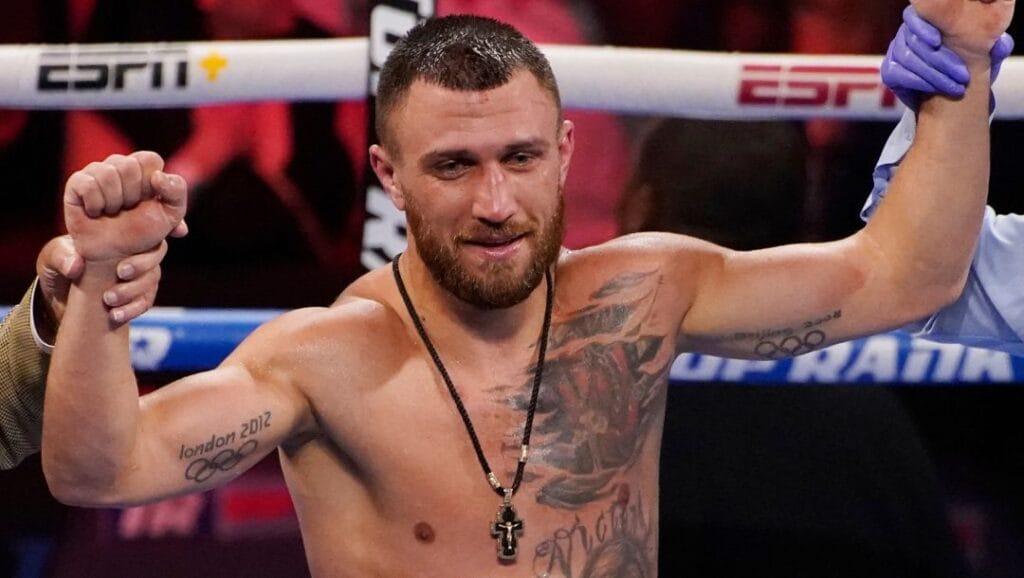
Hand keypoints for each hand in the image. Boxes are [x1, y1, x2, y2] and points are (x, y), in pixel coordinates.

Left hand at [36, 235, 169, 327]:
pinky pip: (146, 301)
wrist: (61, 297)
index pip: (151, 225)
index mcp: (119, 233)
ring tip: (109, 299)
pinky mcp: (137, 296)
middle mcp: (135, 251)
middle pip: (157, 252)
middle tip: (121, 272)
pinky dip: (133, 309)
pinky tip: (116, 315)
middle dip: (143, 263)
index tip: (179, 231)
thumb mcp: (52, 257)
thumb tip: (76, 266)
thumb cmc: (60, 266)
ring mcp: (139, 274)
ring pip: (153, 279)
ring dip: (134, 290)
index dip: (171, 224)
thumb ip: (60, 256)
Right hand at [64, 151, 187, 262]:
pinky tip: (96, 212)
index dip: (151, 184)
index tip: (149, 201)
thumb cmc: (144, 233)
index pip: (150, 159)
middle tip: (128, 210)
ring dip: (114, 202)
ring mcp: (96, 172)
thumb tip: (158, 176)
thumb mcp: (171, 214)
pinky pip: (88, 185)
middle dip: (133, 196)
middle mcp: (119, 165)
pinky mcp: (76, 183)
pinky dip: (95, 204)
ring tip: (112, 212)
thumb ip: (176, 191)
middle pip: (129, 166)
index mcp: (143, 168)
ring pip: (108, 174)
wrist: (116, 256)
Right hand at [882, 5, 1013, 108]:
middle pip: (914, 43)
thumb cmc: (967, 61)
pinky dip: (921, 83)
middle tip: (963, 76)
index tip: (937, 41)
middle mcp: (906, 32)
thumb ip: (991, 44)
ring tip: (956, 87)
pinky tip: (938, 88)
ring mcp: (895, 51)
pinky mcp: (889, 70)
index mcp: (925, 19)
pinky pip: (900, 75)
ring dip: (935, 75)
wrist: (950, 85)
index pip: (914, 17)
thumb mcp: (982, 51)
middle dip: (941, 61)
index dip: (923, 28)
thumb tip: (1002, 45)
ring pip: (909, 60)